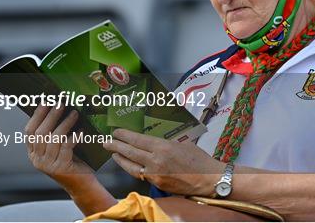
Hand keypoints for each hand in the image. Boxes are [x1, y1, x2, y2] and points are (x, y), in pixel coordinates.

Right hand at [25, 105, 93, 180]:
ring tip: (74, 113)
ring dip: (65, 123)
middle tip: (61, 103)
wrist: (81, 185)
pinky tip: (81, 130)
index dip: (37, 115)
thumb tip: (58, 108)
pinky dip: (74, 136)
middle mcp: (37, 160)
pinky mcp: (61, 168)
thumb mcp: (58, 148)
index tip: (46, 101)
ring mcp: (48, 165)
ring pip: (54, 139)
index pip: (29, 131)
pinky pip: (67, 147)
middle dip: (51, 116)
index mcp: (33, 153)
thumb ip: (54, 134)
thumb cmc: (72, 162)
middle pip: (41, 133)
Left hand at [103, 129, 224, 195]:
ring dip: (120, 159)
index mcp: (163, 147)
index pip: (138, 140)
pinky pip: (140, 175)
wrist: (208, 179)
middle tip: (106, 142)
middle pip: (131, 152)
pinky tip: (127, 165)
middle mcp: (156, 160)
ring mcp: (155, 174)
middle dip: (117, 146)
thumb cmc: (198, 159)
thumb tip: (152, 144)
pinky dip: (131, 169)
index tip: (116, 132)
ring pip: (132, 166)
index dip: (125, 136)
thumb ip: (165, 144)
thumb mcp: (182, 144)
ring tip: (113, 153)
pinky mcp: (157, 184)